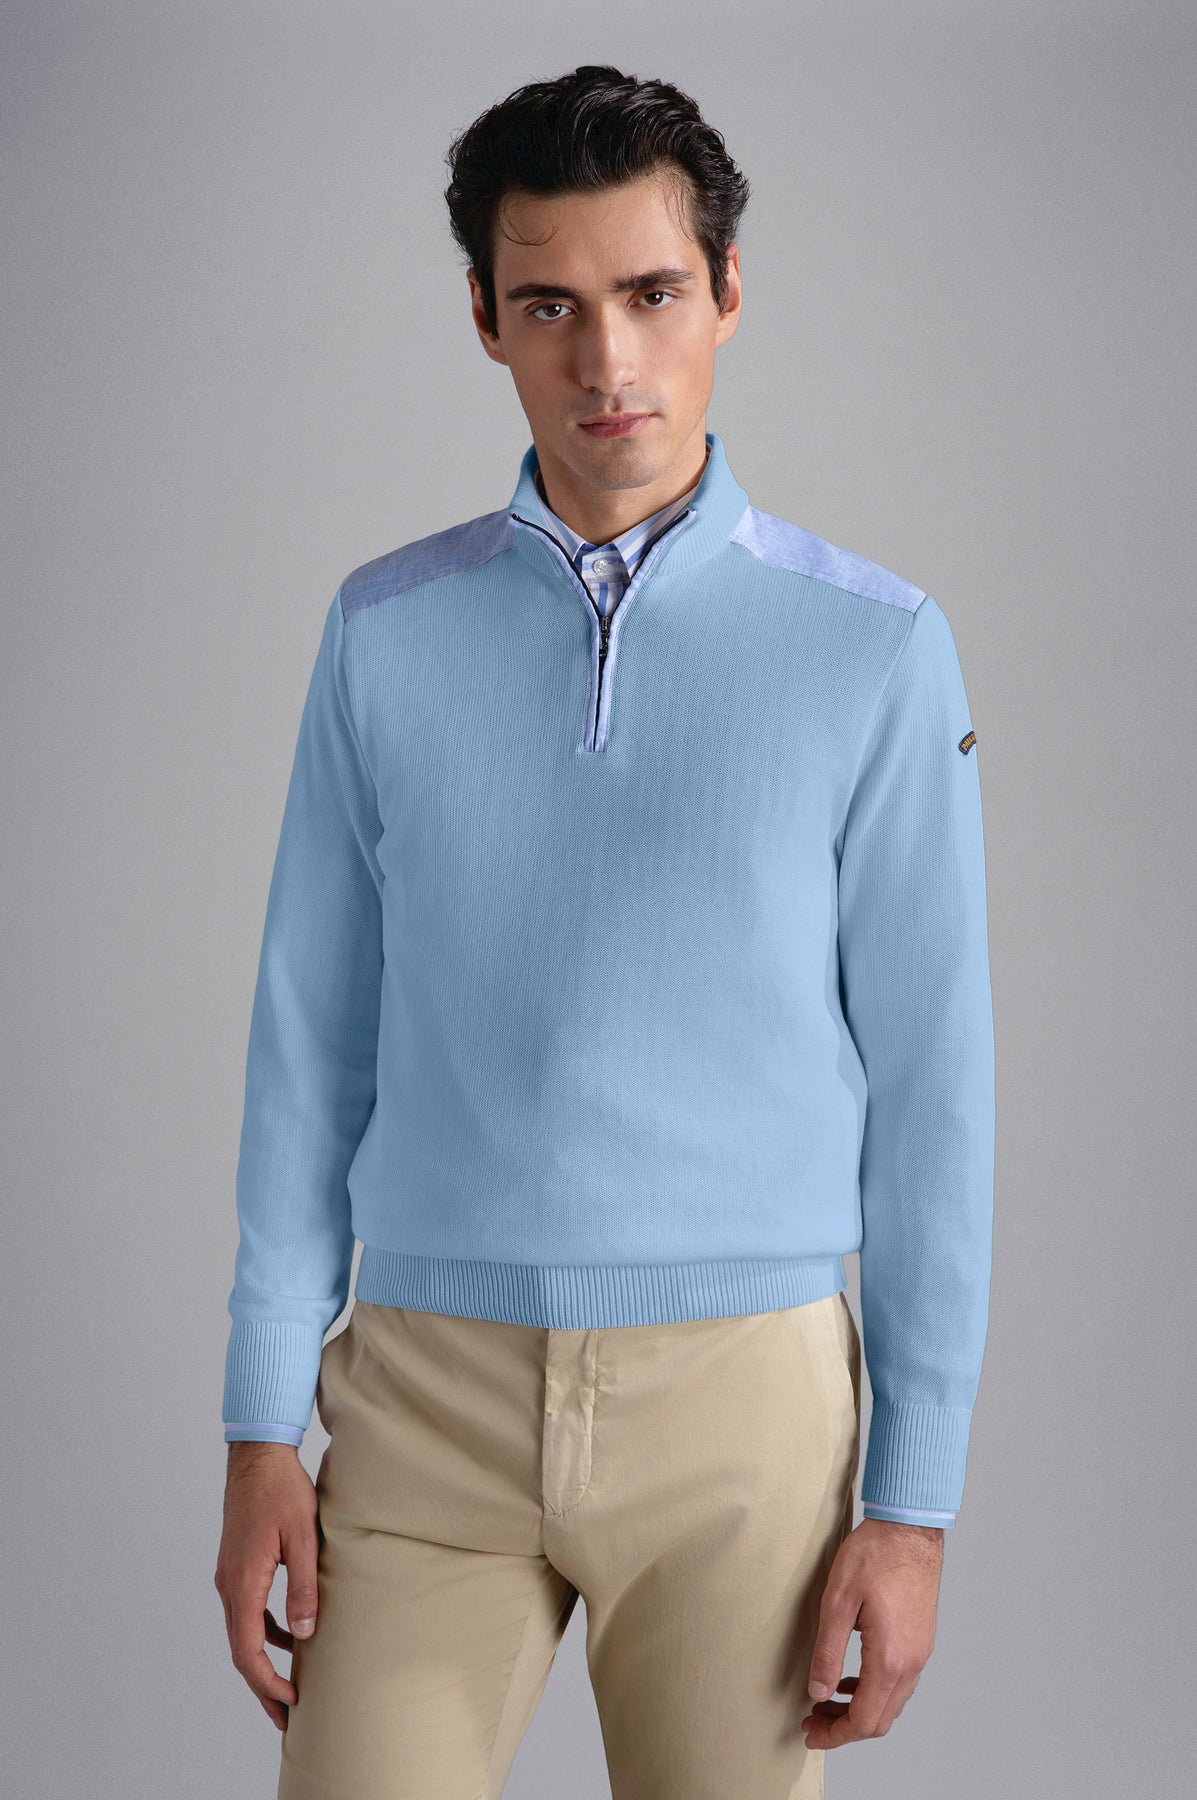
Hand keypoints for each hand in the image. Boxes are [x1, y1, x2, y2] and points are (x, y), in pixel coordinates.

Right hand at [214, 1441, 320, 1729]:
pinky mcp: (237, 1566)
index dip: (266, 1682)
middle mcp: (229, 1585)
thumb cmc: (282, 1490)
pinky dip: (266, 1631)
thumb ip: (303, 1586)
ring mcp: (230, 1576)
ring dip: (264, 1660)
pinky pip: (248, 1610)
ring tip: (290, 1685)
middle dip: (263, 1684)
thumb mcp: (303, 1537)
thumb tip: (305, 1634)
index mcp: (243, 1582)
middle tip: (287, 1715)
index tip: (290, 1702)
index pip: (247, 1650)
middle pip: (242, 1649)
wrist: (258, 1454)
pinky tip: (291, 1635)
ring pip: (244, 1631)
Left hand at [799, 1517, 942, 1748]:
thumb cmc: (874, 1555)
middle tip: (813, 1721)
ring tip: (826, 1701)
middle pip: (880, 1720)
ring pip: (891, 1703)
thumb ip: (827, 1652)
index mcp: (889, 1658)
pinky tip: (851, 1679)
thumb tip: (817, 1693)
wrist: (909, 1527)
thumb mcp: (838, 1600)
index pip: (864, 1720)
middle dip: (844, 1728)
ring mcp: (920, 1652)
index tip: (810, 1733)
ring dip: (859, 1710)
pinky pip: (899, 1683)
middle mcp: (911, 1662)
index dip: (834, 1735)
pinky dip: (874, 1691)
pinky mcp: (921, 1640)